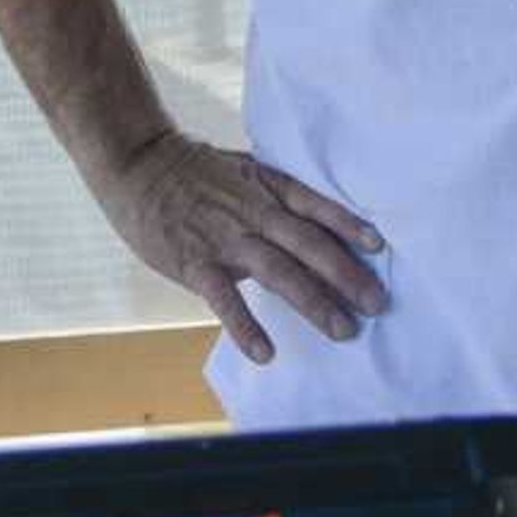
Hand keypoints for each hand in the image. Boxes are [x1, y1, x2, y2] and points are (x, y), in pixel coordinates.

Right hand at [93, 128, 387, 363]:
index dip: (349, 226)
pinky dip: (245, 326)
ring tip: (343, 330)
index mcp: (267, 187)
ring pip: (279, 272)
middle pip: (310, 244)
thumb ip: (275, 195)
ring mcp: (226, 238)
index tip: (379, 247)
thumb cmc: (192, 170)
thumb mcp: (242, 170)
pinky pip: (224, 299)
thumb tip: (313, 222)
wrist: (137, 163)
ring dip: (314, 302)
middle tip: (377, 304)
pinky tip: (264, 352)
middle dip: (347, 276)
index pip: (317, 207)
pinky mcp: (195, 262)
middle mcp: (254, 212)